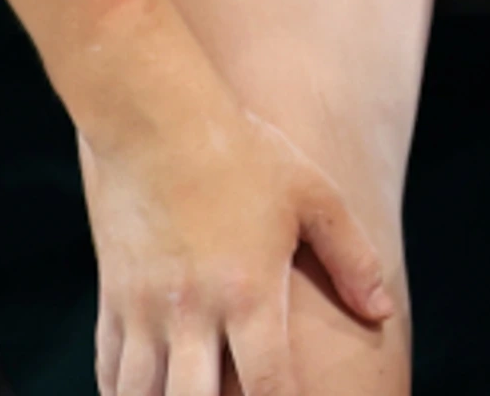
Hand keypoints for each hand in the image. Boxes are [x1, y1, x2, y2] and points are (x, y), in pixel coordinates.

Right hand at [84, 103, 392, 395]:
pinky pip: (109, 368)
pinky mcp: (112, 298)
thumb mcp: (314, 198)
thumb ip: (352, 258)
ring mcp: (144, 309)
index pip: (266, 383)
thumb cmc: (245, 154)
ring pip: (141, 394)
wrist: (156, 121)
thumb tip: (381, 311)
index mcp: (248, 291)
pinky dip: (121, 393)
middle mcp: (191, 311)